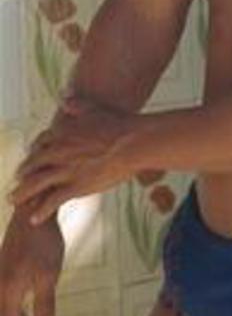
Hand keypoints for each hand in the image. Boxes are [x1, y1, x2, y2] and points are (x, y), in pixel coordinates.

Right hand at [0, 207, 64, 315]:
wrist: (32, 212)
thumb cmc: (43, 242)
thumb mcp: (48, 275)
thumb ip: (45, 305)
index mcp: (8, 292)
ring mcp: (0, 277)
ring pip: (4, 310)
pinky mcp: (4, 268)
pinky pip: (6, 298)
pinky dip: (15, 311)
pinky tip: (27, 313)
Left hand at [10, 95, 135, 223]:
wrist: (133, 142)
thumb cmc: (118, 124)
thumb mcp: (95, 108)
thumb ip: (77, 104)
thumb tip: (64, 96)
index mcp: (62, 132)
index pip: (41, 143)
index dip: (35, 150)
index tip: (33, 155)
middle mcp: (59, 151)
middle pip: (33, 163)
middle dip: (23, 172)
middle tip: (18, 178)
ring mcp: (66, 170)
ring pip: (36, 183)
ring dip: (22, 193)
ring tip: (13, 199)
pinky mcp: (76, 186)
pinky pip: (52, 201)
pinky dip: (41, 211)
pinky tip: (35, 219)